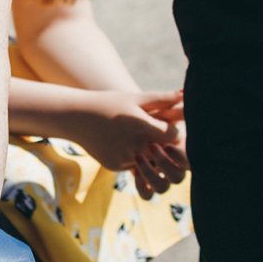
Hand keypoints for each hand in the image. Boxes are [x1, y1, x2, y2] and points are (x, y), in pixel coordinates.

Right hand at [71, 89, 187, 197]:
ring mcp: (124, 159)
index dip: (174, 131)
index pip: (174, 136)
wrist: (78, 118)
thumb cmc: (110, 103)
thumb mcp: (135, 98)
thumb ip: (162, 99)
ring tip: (144, 140)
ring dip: (151, 154)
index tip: (169, 126)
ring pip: (150, 162)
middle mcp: (135, 146)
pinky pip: (134, 166)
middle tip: (159, 136)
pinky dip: (134, 158)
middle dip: (165, 145)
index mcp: (143, 126)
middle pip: (165, 152)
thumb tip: (184, 95)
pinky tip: (124, 144)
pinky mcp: (116, 166)